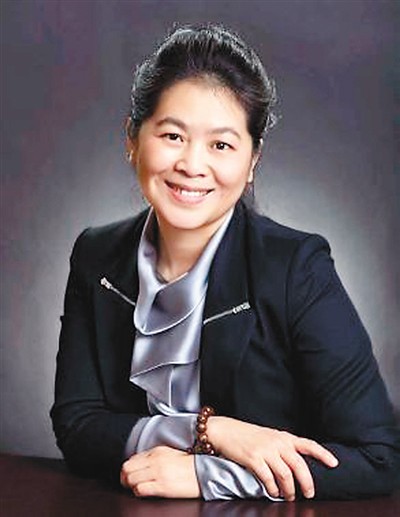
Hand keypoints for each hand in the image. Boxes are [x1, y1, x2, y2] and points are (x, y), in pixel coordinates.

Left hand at [120, 446, 200, 498]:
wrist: (204, 471)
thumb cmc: (190, 465)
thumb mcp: (170, 454)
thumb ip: (154, 457)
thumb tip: (140, 465)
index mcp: (157, 451)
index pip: (132, 459)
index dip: (127, 469)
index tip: (129, 475)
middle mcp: (155, 460)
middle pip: (127, 469)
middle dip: (125, 478)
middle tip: (128, 484)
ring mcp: (158, 473)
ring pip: (131, 479)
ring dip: (131, 485)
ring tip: (137, 488)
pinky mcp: (162, 486)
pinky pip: (140, 489)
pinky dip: (138, 492)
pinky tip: (145, 492)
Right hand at [207, 417, 338, 500]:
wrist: (226, 431)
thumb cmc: (249, 435)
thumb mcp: (270, 436)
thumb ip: (284, 447)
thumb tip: (298, 465)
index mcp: (284, 436)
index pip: (308, 444)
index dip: (323, 454)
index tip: (335, 464)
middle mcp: (277, 442)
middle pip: (299, 465)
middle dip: (307, 482)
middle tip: (309, 494)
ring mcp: (265, 450)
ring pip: (285, 474)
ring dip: (289, 490)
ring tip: (288, 496)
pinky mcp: (253, 459)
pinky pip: (268, 478)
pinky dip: (273, 488)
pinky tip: (273, 492)